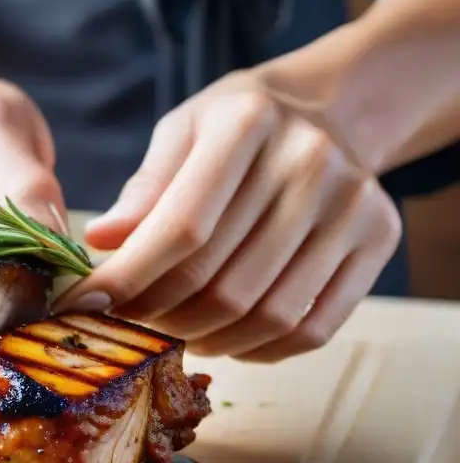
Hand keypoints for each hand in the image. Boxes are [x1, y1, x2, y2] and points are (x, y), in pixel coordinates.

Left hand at [53, 72, 402, 361]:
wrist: (325, 111)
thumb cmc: (234, 127)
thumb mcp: (181, 132)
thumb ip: (144, 189)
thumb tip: (101, 241)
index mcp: (246, 124)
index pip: (181, 227)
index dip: (129, 278)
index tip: (84, 305)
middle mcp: (308, 161)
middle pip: (220, 280)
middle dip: (157, 315)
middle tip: (126, 323)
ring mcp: (352, 203)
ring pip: (264, 314)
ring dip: (206, 338)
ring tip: (173, 329)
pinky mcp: (379, 239)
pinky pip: (312, 328)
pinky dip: (259, 351)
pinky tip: (224, 337)